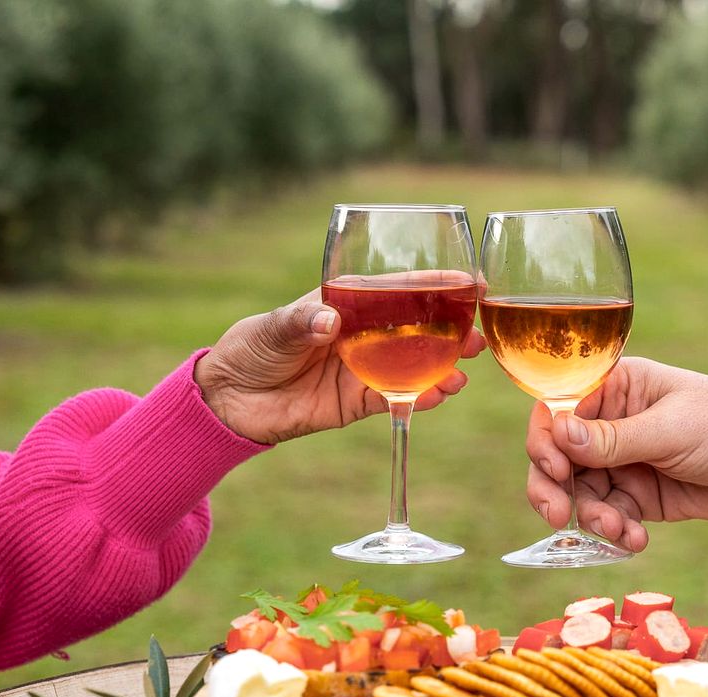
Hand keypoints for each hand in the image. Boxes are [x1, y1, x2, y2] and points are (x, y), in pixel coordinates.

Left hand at [194, 280, 484, 443]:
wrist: (230, 400)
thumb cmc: (251, 348)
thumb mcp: (273, 328)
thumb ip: (301, 323)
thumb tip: (328, 322)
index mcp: (350, 303)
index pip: (400, 290)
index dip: (436, 286)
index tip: (471, 283)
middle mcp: (366, 335)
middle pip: (419, 329)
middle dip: (452, 331)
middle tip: (477, 336)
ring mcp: (366, 369)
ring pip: (416, 366)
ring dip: (444, 367)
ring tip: (464, 369)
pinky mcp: (359, 402)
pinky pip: (396, 398)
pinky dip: (420, 397)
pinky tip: (440, 394)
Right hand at [525, 357, 707, 551]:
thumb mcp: (671, 429)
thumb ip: (614, 439)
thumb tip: (559, 434)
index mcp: (615, 388)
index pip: (557, 410)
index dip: (546, 441)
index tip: (557, 470)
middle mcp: (609, 424)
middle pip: (557, 457)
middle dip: (554, 489)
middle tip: (559, 516)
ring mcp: (622, 462)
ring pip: (579, 494)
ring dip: (591, 517)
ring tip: (619, 530)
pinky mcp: (637, 497)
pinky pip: (608, 517)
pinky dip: (615, 533)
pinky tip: (635, 540)